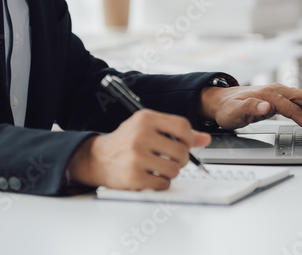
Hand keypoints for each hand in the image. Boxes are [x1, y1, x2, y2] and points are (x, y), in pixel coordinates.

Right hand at [66, 110, 210, 189]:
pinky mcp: (134, 176)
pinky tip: (150, 176)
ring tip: (159, 168)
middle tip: (170, 159)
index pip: (182, 126)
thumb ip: (176, 132)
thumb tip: (205, 138)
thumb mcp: (148, 128)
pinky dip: (161, 183)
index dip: (189, 138)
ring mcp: (137, 156)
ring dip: (171, 172)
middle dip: (180, 158)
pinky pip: (163, 184)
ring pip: (174, 169)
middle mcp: (141, 135)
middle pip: (181, 150)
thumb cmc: (126, 142)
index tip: (185, 144)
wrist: (97, 158)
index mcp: (145, 118)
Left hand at [198, 84, 301, 137]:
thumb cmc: (226, 107)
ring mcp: (278, 93)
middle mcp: (276, 90)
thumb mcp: (234, 111)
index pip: (294, 108)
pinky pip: (298, 103)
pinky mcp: (278, 99)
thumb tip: (266, 106)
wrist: (220, 101)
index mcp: (269, 94)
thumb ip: (250, 107)